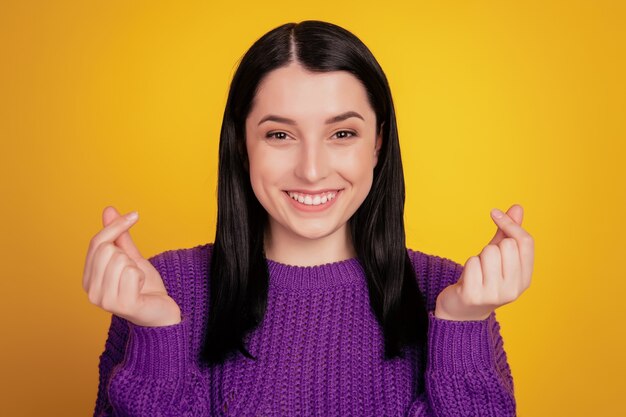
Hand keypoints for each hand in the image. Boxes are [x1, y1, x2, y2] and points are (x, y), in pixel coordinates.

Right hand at [82, 206, 180, 326]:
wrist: (162, 312)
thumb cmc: (145, 286)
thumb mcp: (131, 257)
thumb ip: (119, 236)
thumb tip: (109, 209)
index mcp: (88, 278)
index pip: (97, 242)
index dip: (116, 226)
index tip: (135, 215)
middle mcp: (91, 291)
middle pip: (107, 249)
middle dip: (127, 255)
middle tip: (134, 271)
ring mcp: (104, 300)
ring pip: (121, 260)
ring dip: (136, 268)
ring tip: (137, 282)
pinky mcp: (121, 305)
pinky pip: (132, 273)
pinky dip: (142, 276)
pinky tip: (141, 289)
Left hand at [435, 204, 533, 320]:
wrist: (461, 311)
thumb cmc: (481, 279)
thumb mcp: (498, 257)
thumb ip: (508, 234)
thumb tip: (518, 207)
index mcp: (525, 279)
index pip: (526, 242)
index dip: (510, 224)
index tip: (494, 213)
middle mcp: (514, 289)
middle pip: (506, 245)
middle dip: (492, 247)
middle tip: (485, 263)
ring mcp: (494, 295)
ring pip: (488, 252)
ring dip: (478, 257)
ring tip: (476, 272)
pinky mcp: (474, 296)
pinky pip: (471, 263)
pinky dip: (467, 265)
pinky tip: (467, 279)